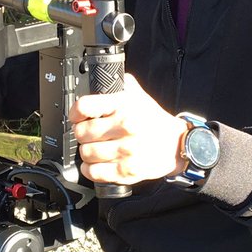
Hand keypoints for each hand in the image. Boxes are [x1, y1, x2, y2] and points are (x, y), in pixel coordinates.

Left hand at [70, 73, 188, 185]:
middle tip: (87, 135)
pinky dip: (89, 169)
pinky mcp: (126, 171)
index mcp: (124, 106)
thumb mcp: (139, 96)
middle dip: (81, 134)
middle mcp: (125, 127)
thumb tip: (102, 79)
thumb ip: (120, 85)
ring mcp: (126, 150)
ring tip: (94, 148)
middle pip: (81, 132)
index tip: (76, 118)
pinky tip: (95, 164)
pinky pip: (94, 172)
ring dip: (86, 152)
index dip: (75, 113)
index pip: (84, 107)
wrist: (176, 145)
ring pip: (86, 153)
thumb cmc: (154, 121)